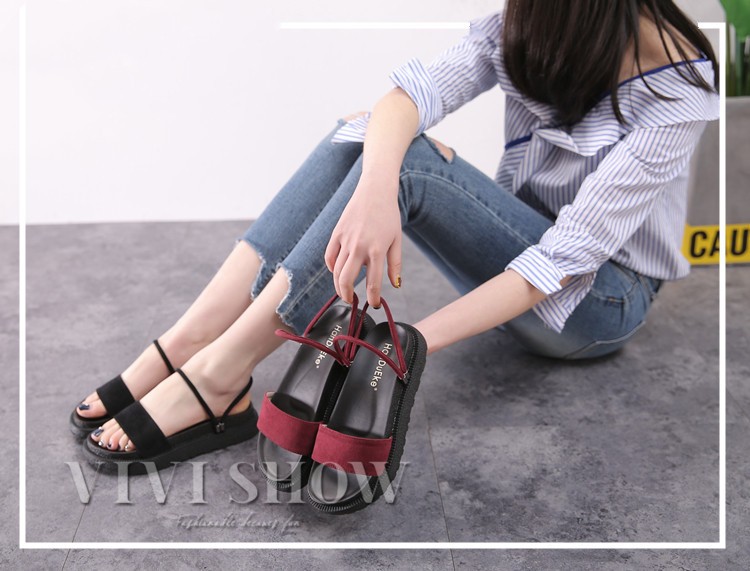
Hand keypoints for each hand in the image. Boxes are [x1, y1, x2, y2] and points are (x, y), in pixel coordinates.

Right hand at [325, 178, 401, 306]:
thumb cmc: (389, 216)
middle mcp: (359, 247)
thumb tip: (395, 285)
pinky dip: (331, 268)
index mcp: (377, 250)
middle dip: (347, 296)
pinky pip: (329, 257)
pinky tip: (337, 272)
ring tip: (344, 291)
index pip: (373, 283)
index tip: (374, 304)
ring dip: (338, 285)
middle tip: (352, 301)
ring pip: (335, 271)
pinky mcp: (336, 233)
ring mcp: (345, 240)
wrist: (375, 191)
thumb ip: (395, 265)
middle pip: (346, 281)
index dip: (373, 298)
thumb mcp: (397, 240)